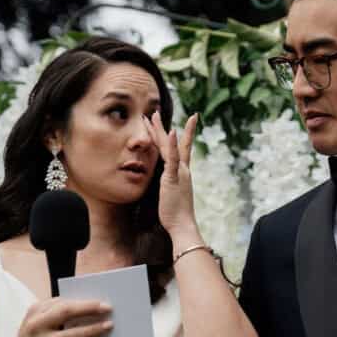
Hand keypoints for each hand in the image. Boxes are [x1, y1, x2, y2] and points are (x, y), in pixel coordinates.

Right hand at [5, 299, 112, 336]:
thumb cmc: (35, 336)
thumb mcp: (38, 318)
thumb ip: (57, 309)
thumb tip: (88, 305)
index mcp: (35, 312)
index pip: (63, 304)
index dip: (84, 303)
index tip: (102, 303)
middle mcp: (35, 327)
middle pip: (65, 314)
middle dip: (89, 311)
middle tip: (108, 311)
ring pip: (70, 336)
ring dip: (92, 330)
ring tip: (107, 326)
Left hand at [147, 111, 198, 236]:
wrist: (183, 224)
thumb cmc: (175, 214)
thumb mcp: (171, 195)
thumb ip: (168, 185)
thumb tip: (163, 183)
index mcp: (181, 172)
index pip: (182, 149)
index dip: (181, 135)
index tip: (183, 121)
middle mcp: (182, 169)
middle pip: (172, 143)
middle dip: (162, 127)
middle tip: (155, 112)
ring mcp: (178, 172)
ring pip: (169, 146)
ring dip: (161, 130)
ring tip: (153, 115)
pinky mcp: (173, 177)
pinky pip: (172, 159)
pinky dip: (173, 145)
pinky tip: (172, 132)